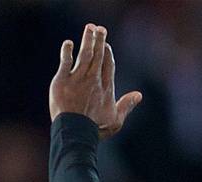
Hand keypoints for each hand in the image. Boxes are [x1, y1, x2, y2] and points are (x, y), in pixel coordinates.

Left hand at [49, 23, 142, 138]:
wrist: (75, 133)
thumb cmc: (95, 129)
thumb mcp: (116, 120)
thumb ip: (127, 105)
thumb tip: (139, 95)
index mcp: (105, 87)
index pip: (108, 65)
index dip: (107, 54)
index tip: (105, 45)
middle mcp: (93, 79)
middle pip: (98, 55)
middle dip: (99, 40)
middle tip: (100, 29)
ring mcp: (77, 79)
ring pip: (85, 54)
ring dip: (88, 39)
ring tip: (89, 28)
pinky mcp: (62, 80)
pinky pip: (65, 61)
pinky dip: (67, 51)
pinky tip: (68, 44)